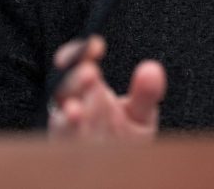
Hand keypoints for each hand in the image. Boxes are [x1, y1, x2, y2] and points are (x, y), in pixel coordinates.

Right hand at [48, 35, 166, 141]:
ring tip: (76, 108)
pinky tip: (77, 125)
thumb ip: (146, 93)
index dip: (82, 52)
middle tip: (91, 73)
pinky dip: (68, 135)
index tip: (97, 46)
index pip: (78, 63)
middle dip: (75, 78)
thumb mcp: (140, 114)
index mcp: (90, 90)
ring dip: (68, 112)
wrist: (120, 168)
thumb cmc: (125, 138)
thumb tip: (153, 69)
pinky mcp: (68, 150)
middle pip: (65, 86)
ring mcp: (69, 130)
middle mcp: (75, 106)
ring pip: (60, 117)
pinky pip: (64, 142)